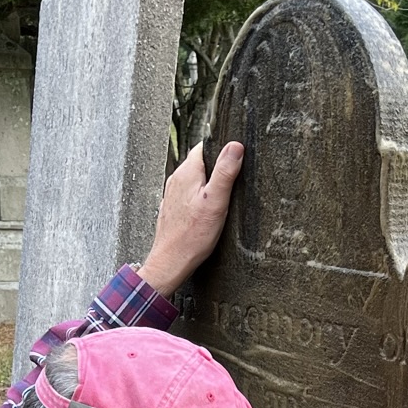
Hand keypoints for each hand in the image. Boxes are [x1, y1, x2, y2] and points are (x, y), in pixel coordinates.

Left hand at [137, 140, 243, 295]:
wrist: (171, 261)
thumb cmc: (193, 236)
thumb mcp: (216, 201)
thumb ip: (225, 172)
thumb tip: (235, 146)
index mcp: (187, 172)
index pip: (205, 146)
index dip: (222, 150)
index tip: (234, 160)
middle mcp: (176, 179)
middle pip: (200, 163)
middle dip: (216, 168)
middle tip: (232, 182)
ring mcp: (173, 193)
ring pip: (194, 179)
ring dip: (208, 184)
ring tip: (221, 199)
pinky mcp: (173, 207)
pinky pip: (189, 195)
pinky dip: (200, 198)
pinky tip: (207, 211)